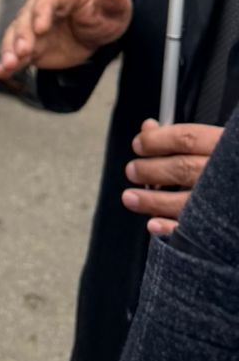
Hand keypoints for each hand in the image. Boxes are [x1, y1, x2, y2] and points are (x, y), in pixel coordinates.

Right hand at [0, 0, 131, 76]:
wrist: (97, 29)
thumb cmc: (105, 12)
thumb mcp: (116, 6)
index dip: (42, 12)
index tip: (41, 28)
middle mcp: (39, 4)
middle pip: (26, 17)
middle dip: (22, 35)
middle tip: (22, 51)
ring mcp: (31, 25)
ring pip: (16, 35)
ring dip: (10, 49)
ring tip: (8, 65)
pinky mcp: (30, 45)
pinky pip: (16, 53)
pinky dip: (8, 63)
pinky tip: (2, 73)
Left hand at [123, 119, 224, 234]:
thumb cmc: (238, 166)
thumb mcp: (225, 143)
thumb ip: (189, 138)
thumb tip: (150, 128)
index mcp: (230, 147)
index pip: (186, 138)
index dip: (157, 140)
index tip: (139, 144)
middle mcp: (229, 173)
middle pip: (181, 168)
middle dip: (149, 170)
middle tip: (132, 171)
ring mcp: (228, 203)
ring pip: (184, 201)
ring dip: (151, 200)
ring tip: (131, 198)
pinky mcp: (228, 230)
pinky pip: (195, 232)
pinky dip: (171, 230)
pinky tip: (154, 226)